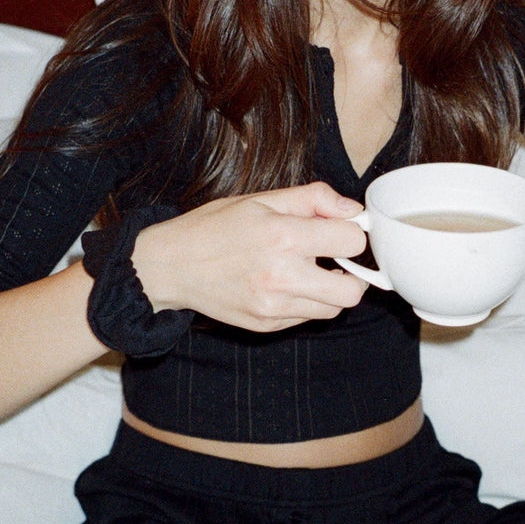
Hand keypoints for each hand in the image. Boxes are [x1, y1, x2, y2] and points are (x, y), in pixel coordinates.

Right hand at [130, 181, 368, 329]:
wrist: (170, 266)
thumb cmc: (213, 227)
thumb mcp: (260, 199)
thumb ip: (312, 199)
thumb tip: (352, 208)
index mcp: (283, 236)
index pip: (351, 241)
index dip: (352, 232)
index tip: (341, 230)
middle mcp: (282, 276)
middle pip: (352, 291)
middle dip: (354, 273)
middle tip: (338, 259)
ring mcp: (274, 306)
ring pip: (333, 309)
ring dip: (332, 290)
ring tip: (312, 270)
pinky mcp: (266, 324)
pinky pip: (307, 318)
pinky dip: (307, 302)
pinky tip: (287, 284)